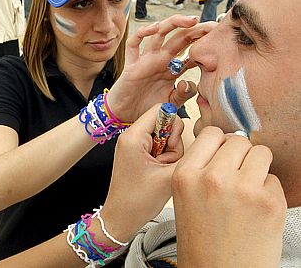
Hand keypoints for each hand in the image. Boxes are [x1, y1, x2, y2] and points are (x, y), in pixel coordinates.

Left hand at [100, 104, 184, 241]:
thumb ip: (189, 153)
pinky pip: (160, 147)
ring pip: (165, 137)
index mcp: (133, 136)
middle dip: (173, 143)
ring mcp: (134, 145)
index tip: (173, 144)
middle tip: (166, 163)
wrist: (121, 218)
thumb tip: (206, 139)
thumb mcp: (169, 175)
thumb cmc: (137, 201)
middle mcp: (131, 136)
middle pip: (165, 123)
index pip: (162, 109)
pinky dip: (164, 159)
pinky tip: (159, 173)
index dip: (174, 124)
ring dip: (170, 153)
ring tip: (161, 171)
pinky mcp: (138, 154)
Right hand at [107, 15, 216, 121]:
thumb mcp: (172, 104)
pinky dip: (142, 33)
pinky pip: (133, 44)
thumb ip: (183, 95)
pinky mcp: (131, 64)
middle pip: (179, 38)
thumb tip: (189, 83)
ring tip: (189, 20)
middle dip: (195, 30)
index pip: (190, 50)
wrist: (126, 116)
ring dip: (174, 24)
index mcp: (172, 69)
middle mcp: (160, 60)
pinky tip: (154, 29)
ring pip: (159, 34)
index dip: (203, 42)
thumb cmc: (146, 108)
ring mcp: (146, 60)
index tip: (219, 38)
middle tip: (211, 25)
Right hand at [173, 127, 286, 266]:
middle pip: (238, 141)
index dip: (220, 143)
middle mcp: (212, 179)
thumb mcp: (184, 199)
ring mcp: (243, 189)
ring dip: (258, 169)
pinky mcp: (270, 203)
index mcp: (185, 176)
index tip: (223, 154)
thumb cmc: (202, 243)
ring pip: (261, 154)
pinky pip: (274, 180)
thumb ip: (200, 170)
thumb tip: (227, 145)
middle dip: (240, 156)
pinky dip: (269, 193)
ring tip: (248, 192)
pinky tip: (256, 212)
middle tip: (237, 178)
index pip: (211, 134)